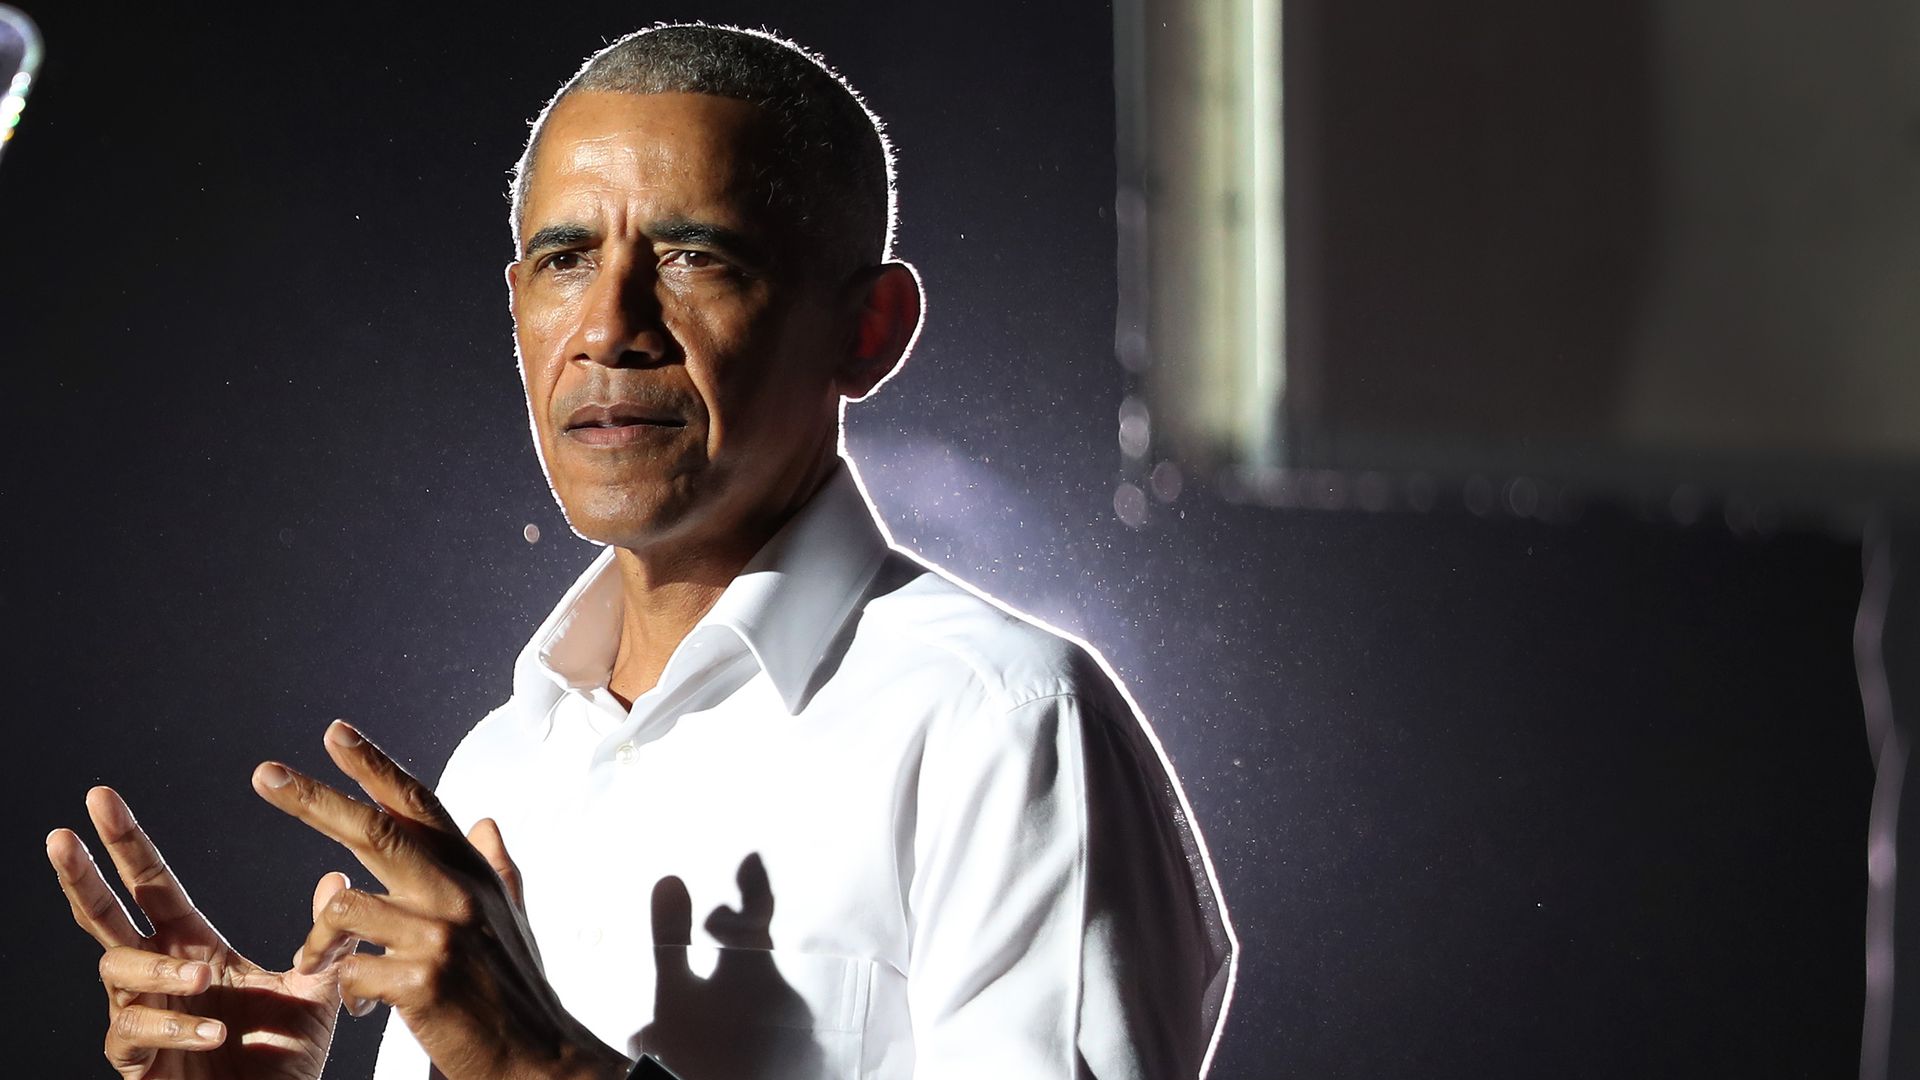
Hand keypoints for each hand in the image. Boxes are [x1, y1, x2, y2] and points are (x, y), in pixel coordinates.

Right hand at [46, 786, 346, 1079]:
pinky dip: (174, 1025)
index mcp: (193, 947)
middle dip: (83, 875)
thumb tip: (338, 876)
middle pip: (105, 917)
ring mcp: (142, 1017)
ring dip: (159, 971)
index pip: (152, 886)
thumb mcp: (318, 991)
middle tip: (64, 835)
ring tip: (203, 979)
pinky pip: (135, 1033)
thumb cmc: (283, 1057)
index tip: (102, 798)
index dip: (128, 844)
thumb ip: (328, 939)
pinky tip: (213, 1026)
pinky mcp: (138, 1061)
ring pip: (118, 973)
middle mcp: (158, 976)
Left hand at [255, 720, 631, 1079]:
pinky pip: (349, 968)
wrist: (538, 1057)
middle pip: (375, 831)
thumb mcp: (510, 918)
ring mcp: (441, 935)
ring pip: (345, 908)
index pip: (418, 804)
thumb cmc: (515, 989)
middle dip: (314, 799)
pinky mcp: (422, 981)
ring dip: (317, 941)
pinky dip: (344, 986)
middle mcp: (458, 893)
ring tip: (315, 964)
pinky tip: (359, 1003)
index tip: (335, 733)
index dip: (375, 765)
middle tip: (266, 774)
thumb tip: (486, 820)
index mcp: (473, 873)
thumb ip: (496, 866)